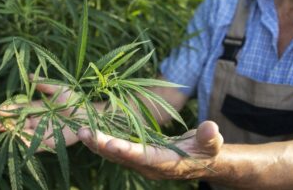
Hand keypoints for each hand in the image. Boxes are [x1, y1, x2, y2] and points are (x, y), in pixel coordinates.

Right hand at [0, 79, 79, 148]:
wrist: (89, 114)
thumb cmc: (75, 100)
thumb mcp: (59, 89)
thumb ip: (44, 85)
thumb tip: (29, 75)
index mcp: (38, 107)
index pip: (20, 109)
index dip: (9, 109)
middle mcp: (38, 120)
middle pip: (19, 123)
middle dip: (7, 124)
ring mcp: (43, 131)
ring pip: (25, 134)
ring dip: (14, 134)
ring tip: (5, 132)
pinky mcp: (50, 142)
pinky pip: (36, 145)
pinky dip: (27, 144)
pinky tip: (19, 142)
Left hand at [77, 121, 222, 179]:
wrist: (199, 160)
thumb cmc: (206, 150)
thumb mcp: (211, 144)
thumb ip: (210, 138)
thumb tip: (211, 127)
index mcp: (165, 163)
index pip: (143, 158)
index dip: (127, 151)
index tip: (110, 143)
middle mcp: (148, 165)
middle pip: (122, 157)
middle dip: (102, 146)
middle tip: (83, 133)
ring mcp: (141, 161)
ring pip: (115, 154)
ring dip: (97, 144)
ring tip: (81, 131)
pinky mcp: (137, 154)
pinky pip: (117, 149)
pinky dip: (103, 141)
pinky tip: (91, 131)